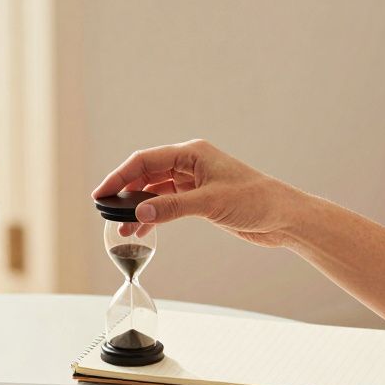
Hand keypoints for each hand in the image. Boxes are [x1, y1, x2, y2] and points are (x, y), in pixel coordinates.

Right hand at [92, 139, 303, 246]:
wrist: (282, 217)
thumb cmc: (255, 200)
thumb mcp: (210, 203)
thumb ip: (172, 207)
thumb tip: (140, 214)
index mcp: (192, 154)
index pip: (145, 160)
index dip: (120, 176)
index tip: (101, 193)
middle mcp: (190, 164)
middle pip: (146, 174)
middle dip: (125, 193)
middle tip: (106, 212)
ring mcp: (194, 182)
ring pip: (155, 192)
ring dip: (138, 208)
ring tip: (121, 229)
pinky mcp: (199, 200)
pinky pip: (167, 205)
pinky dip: (153, 216)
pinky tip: (142, 231)